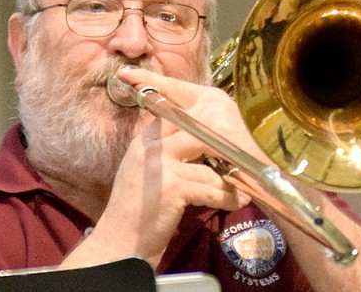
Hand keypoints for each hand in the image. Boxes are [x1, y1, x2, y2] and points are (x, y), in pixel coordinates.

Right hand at [84, 69, 252, 265]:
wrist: (119, 244)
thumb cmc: (135, 212)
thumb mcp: (142, 171)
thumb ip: (163, 151)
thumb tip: (198, 139)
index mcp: (144, 141)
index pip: (177, 116)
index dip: (205, 123)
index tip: (226, 133)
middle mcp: (150, 148)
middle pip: (197, 132)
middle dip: (223, 145)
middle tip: (241, 157)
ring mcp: (161, 166)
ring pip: (208, 164)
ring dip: (228, 180)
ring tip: (240, 188)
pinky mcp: (172, 188)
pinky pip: (210, 188)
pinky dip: (226, 198)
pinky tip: (235, 202)